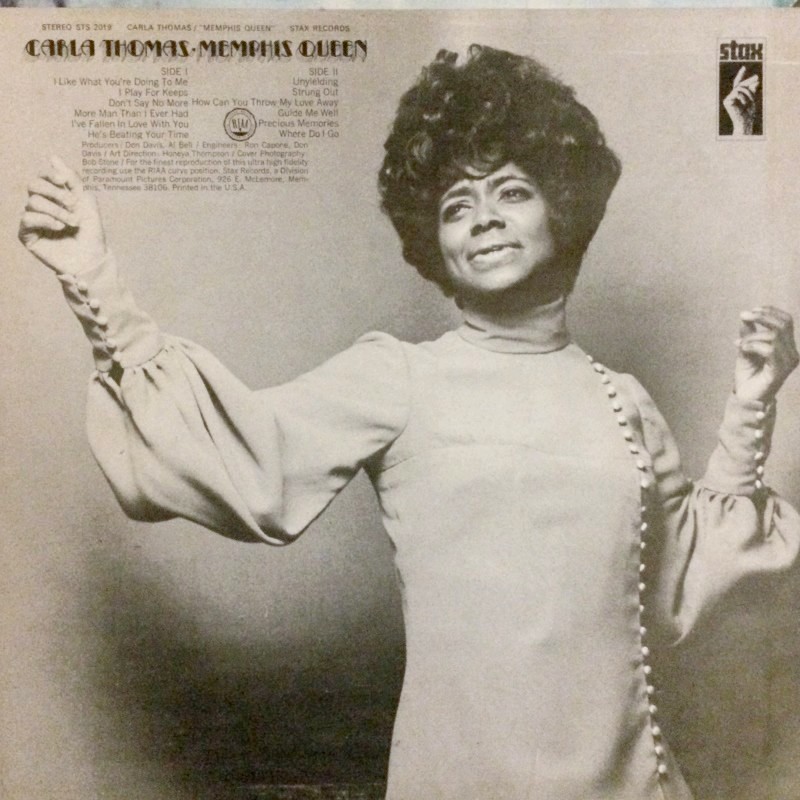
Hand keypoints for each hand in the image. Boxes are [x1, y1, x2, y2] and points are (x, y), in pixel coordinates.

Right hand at [19, 156, 106, 274]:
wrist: (92, 259)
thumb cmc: (92, 233)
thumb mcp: (86, 201)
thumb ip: (71, 179)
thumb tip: (53, 157)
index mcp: (54, 198)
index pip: (43, 177)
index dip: (50, 175)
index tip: (63, 180)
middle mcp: (42, 207)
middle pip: (33, 185)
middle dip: (54, 192)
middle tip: (72, 204)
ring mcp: (33, 221)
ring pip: (33, 202)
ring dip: (57, 210)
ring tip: (72, 222)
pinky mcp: (28, 236)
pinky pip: (27, 218)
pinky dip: (44, 220)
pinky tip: (59, 227)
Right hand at [723, 66, 759, 134]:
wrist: (744, 121)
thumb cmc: (748, 113)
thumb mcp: (752, 99)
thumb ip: (752, 90)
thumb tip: (756, 81)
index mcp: (737, 96)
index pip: (738, 83)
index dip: (741, 75)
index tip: (744, 67)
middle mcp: (731, 96)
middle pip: (740, 84)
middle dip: (749, 80)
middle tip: (757, 77)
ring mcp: (728, 98)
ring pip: (740, 88)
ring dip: (748, 93)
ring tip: (750, 101)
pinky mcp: (726, 101)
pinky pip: (737, 93)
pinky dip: (743, 97)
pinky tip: (743, 104)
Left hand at [734, 306, 797, 402]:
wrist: (745, 397)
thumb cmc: (748, 374)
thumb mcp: (746, 348)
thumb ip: (748, 333)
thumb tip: (745, 315)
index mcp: (787, 346)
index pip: (786, 321)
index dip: (770, 311)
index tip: (751, 311)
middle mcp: (792, 353)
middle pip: (783, 324)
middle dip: (762, 317)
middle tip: (744, 316)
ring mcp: (788, 363)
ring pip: (774, 336)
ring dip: (752, 336)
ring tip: (739, 344)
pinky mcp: (780, 371)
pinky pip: (769, 350)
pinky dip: (752, 344)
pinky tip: (742, 348)